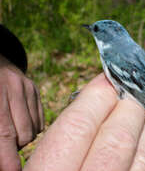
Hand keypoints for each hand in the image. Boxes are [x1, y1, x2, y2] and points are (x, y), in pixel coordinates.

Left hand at [0, 55, 43, 170]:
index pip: (5, 133)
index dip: (8, 157)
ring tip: (11, 131)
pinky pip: (40, 119)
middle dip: (14, 148)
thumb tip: (3, 157)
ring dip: (23, 138)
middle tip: (5, 147)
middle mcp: (14, 89)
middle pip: (23, 134)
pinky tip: (20, 121)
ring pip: (34, 128)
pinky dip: (31, 127)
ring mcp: (28, 88)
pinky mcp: (36, 89)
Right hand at [24, 74, 144, 170]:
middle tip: (132, 89)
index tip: (108, 78)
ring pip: (143, 157)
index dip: (97, 96)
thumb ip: (66, 139)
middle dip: (129, 106)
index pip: (79, 126)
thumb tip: (97, 99)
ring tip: (142, 111)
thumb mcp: (43, 166)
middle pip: (118, 139)